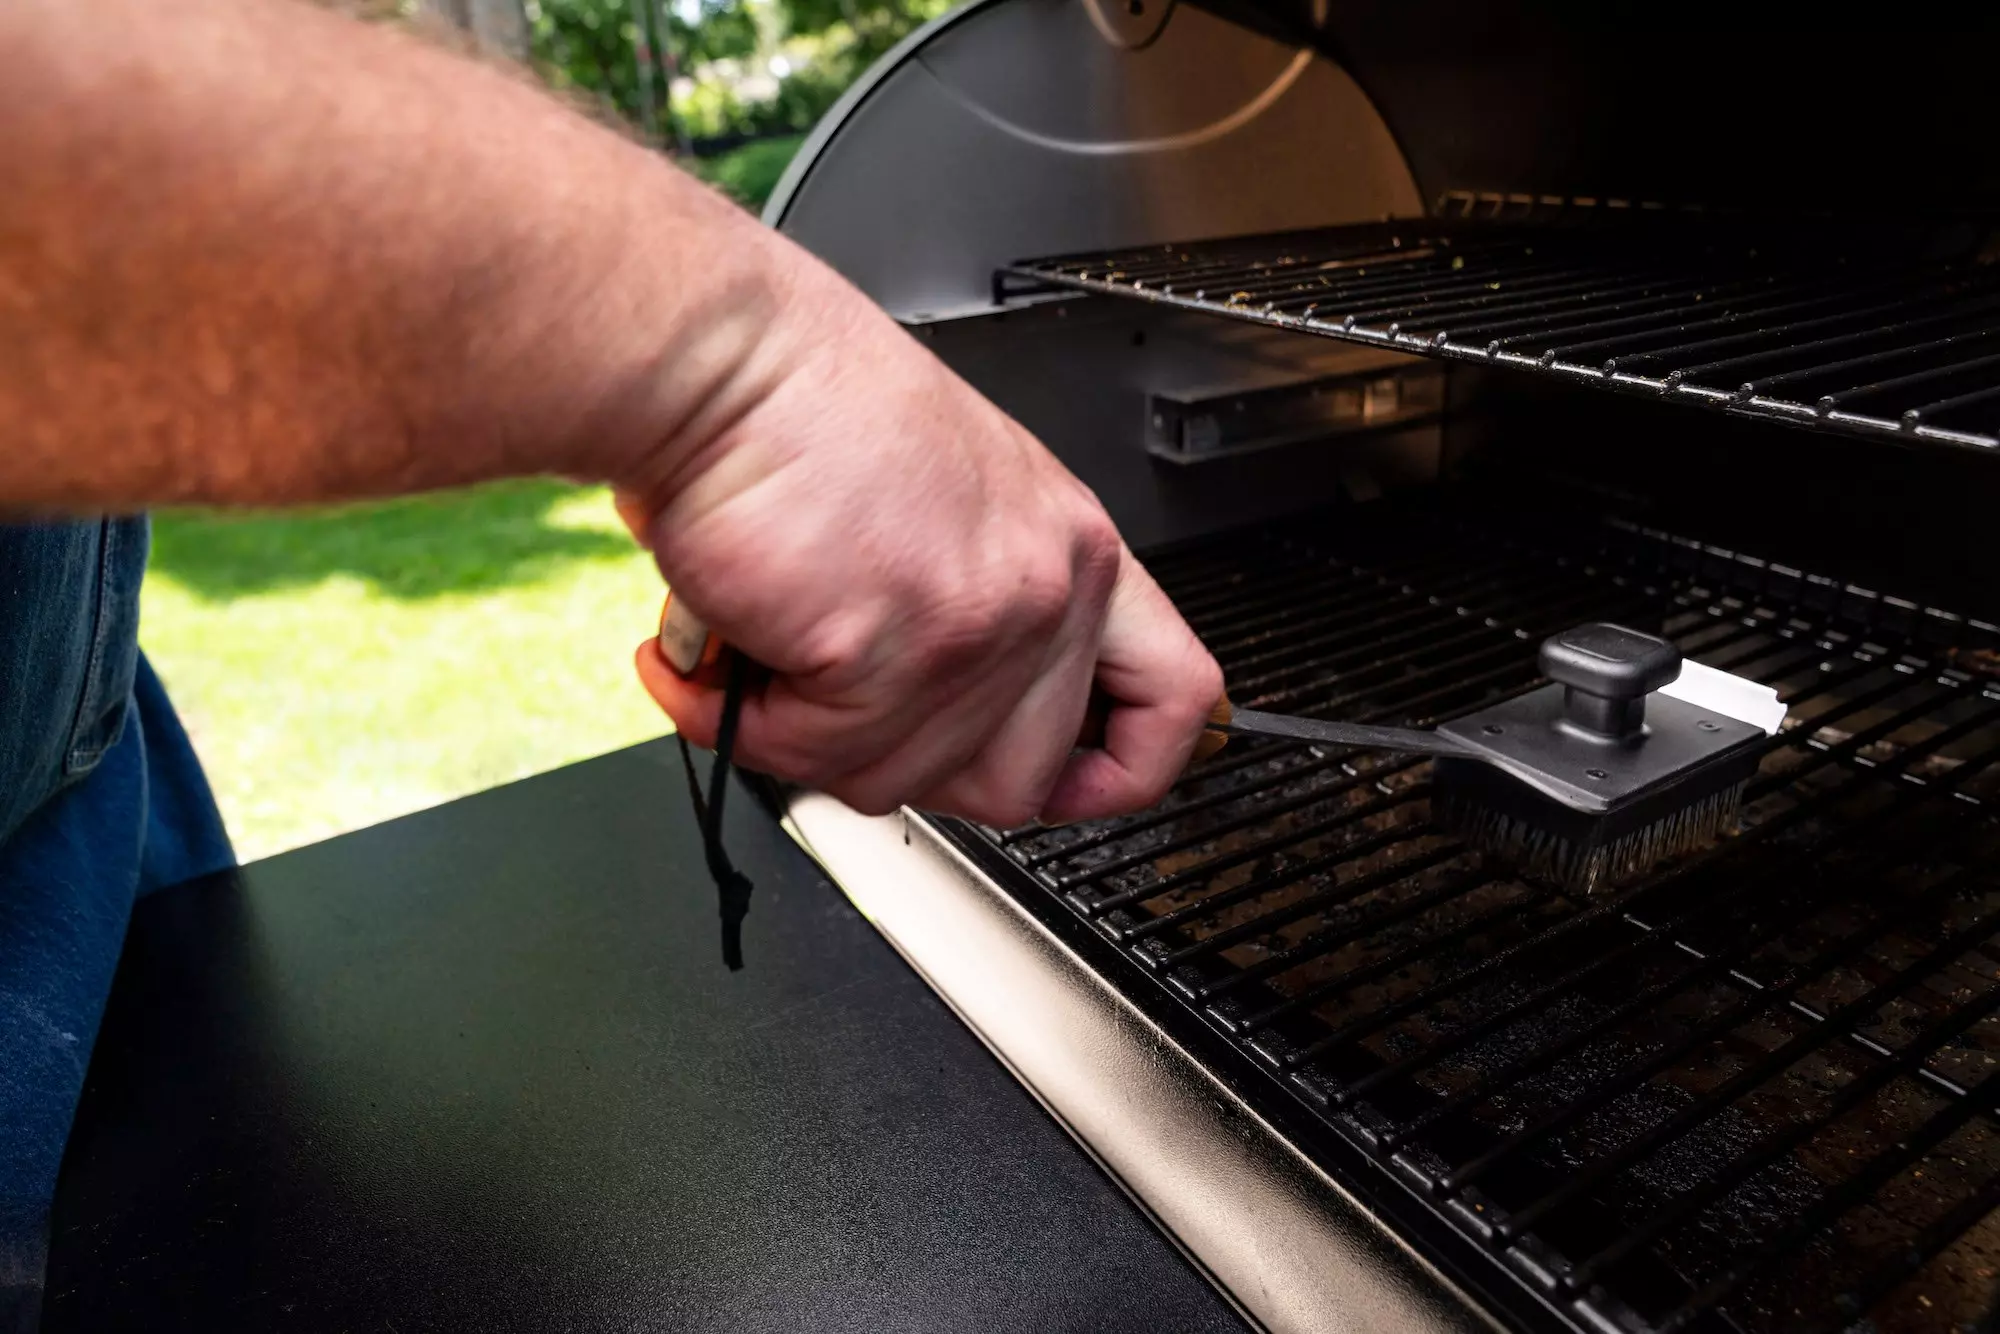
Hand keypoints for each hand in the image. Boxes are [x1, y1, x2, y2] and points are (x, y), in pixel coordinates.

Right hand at [619, 252, 1221, 827]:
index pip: (1172, 699)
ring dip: (803, 735)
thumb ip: (981, 608)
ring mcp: (980, 628)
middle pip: (1014, 780)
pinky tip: (719, 651)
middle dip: (906, 760)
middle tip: (836, 701)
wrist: (723, 362)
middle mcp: (1047, 589)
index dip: (1123, 770)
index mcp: (1070, 548)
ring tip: (759, 647)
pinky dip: (742, 717)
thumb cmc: (800, 410)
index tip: (1077, 784)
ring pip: (899, 781)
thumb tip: (943, 720)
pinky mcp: (890, 654)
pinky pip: (812, 753)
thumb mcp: (951, 504)